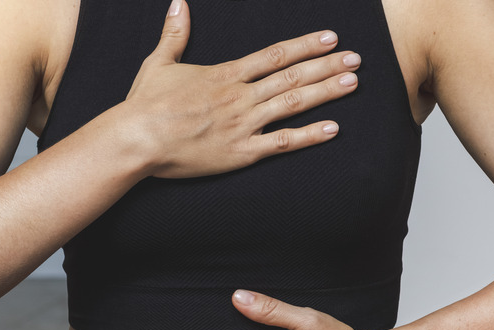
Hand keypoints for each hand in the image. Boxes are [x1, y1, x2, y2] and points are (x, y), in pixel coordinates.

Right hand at [119, 0, 360, 178]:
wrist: (137, 139)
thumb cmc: (146, 104)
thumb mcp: (159, 63)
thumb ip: (175, 34)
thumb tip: (178, 2)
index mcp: (225, 74)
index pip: (274, 55)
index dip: (306, 45)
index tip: (331, 38)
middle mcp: (240, 96)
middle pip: (292, 75)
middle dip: (327, 66)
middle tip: (356, 59)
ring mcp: (244, 124)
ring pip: (293, 103)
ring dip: (325, 92)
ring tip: (353, 83)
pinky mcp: (241, 152)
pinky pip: (281, 142)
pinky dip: (308, 136)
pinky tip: (333, 129)